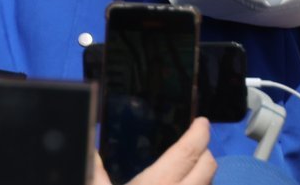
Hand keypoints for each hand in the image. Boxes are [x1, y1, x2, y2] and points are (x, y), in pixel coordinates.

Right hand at [93, 118, 215, 184]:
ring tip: (186, 167)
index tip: (201, 121)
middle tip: (192, 143)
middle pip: (209, 166)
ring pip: (209, 183)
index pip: (188, 152)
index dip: (198, 134)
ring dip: (202, 172)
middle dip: (204, 151)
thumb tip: (90, 151)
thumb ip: (95, 171)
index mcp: (159, 183)